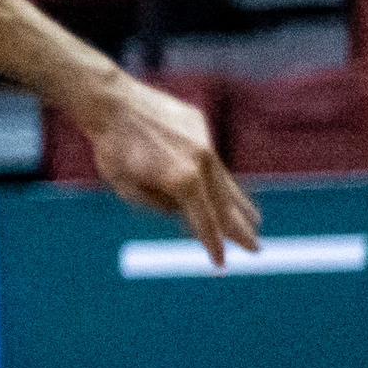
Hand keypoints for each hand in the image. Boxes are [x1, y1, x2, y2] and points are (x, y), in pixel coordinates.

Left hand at [78, 74, 260, 265]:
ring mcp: (204, 142)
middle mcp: (201, 162)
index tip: (221, 264)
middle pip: (225, 205)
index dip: (213, 245)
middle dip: (240, 230)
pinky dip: (218, 177)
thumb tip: (182, 213)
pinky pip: (211, 159)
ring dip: (239, 204)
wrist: (111, 102)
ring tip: (254, 221)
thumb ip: (157, 206)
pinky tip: (226, 190)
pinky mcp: (200, 126)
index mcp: (182, 181)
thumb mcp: (126, 188)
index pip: (204, 222)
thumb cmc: (112, 148)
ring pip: (225, 181)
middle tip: (255, 249)